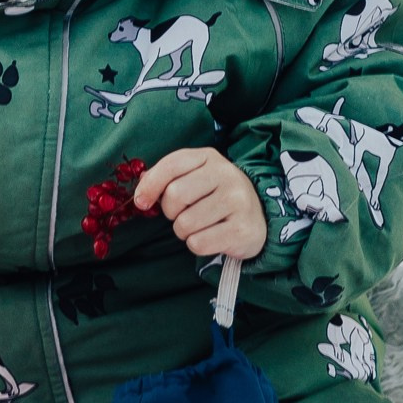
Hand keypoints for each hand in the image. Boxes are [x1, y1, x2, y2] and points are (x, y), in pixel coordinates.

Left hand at [132, 147, 265, 263]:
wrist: (259, 217)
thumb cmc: (218, 196)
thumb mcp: (196, 177)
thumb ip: (168, 177)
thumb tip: (142, 190)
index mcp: (209, 158)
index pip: (171, 165)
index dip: (150, 186)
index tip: (142, 202)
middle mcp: (226, 175)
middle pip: (175, 196)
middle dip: (171, 212)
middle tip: (183, 215)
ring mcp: (237, 202)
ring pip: (185, 224)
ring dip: (184, 232)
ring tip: (200, 226)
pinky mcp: (241, 229)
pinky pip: (198, 243)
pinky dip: (197, 245)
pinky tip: (211, 237)